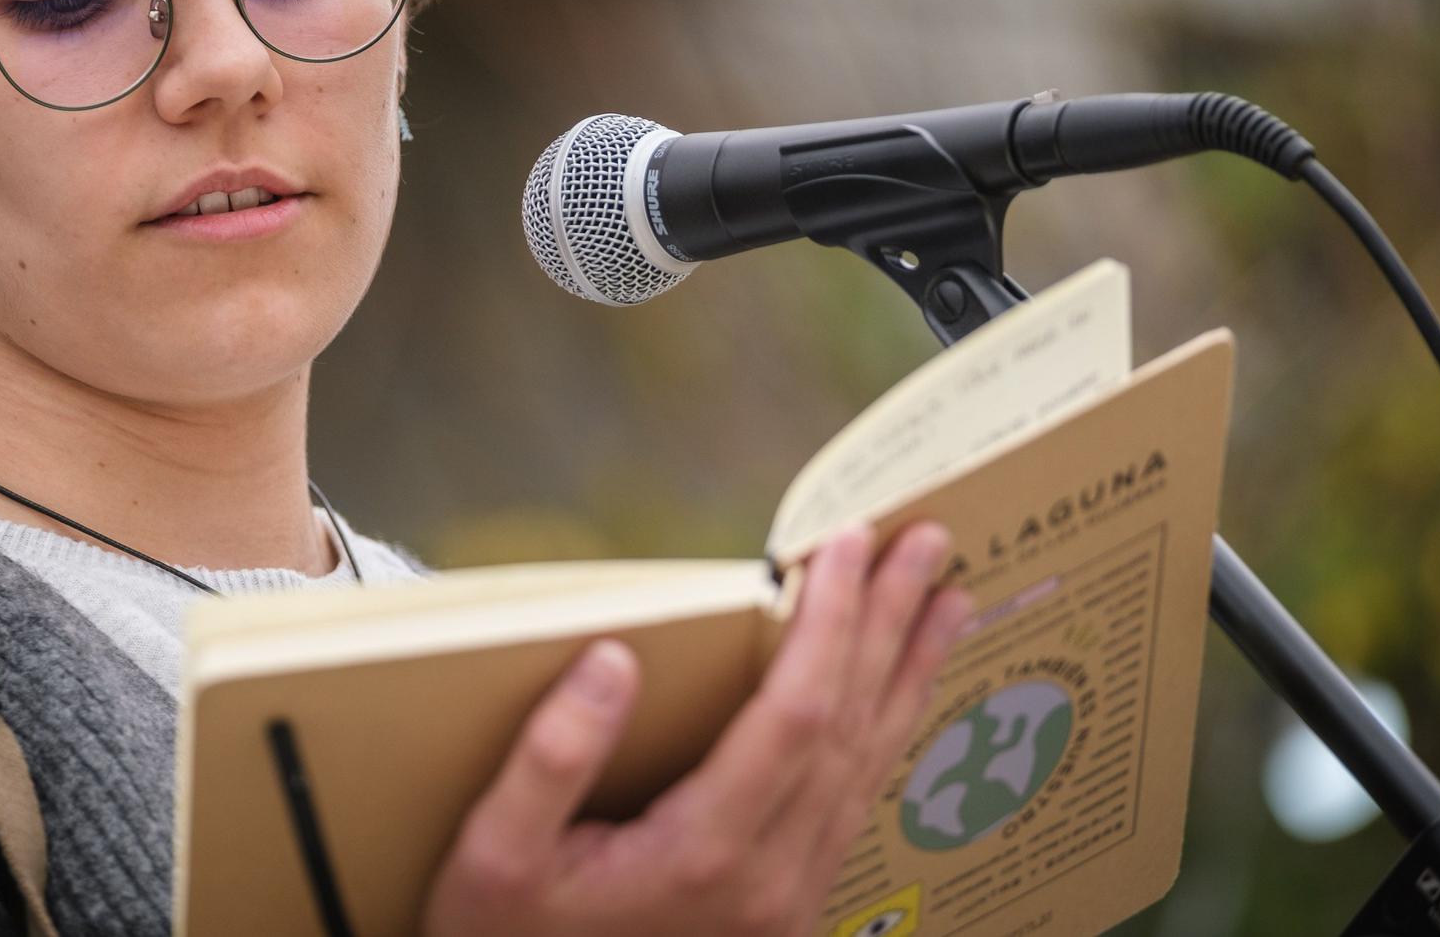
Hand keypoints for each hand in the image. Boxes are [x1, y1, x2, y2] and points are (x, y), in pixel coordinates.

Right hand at [422, 521, 971, 936]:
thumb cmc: (506, 935)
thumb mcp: (494, 856)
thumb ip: (550, 759)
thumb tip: (611, 659)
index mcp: (703, 853)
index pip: (792, 714)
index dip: (825, 624)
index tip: (840, 546)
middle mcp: (769, 878)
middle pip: (849, 728)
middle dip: (887, 625)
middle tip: (923, 541)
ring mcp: (791, 899)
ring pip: (868, 764)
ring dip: (907, 672)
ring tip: (944, 599)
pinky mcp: (792, 906)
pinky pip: (855, 798)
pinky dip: (887, 728)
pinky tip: (900, 690)